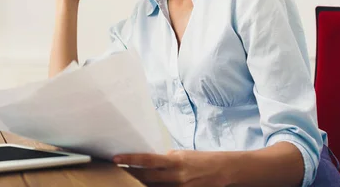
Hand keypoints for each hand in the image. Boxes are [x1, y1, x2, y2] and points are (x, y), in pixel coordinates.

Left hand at [113, 150, 228, 186]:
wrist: (223, 170)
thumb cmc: (200, 160)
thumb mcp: (181, 155)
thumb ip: (165, 160)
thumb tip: (147, 162)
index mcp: (174, 161)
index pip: (147, 160)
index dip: (130, 159)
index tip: (116, 158)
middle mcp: (175, 176)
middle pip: (146, 178)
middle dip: (130, 175)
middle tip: (116, 172)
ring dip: (140, 185)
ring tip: (128, 181)